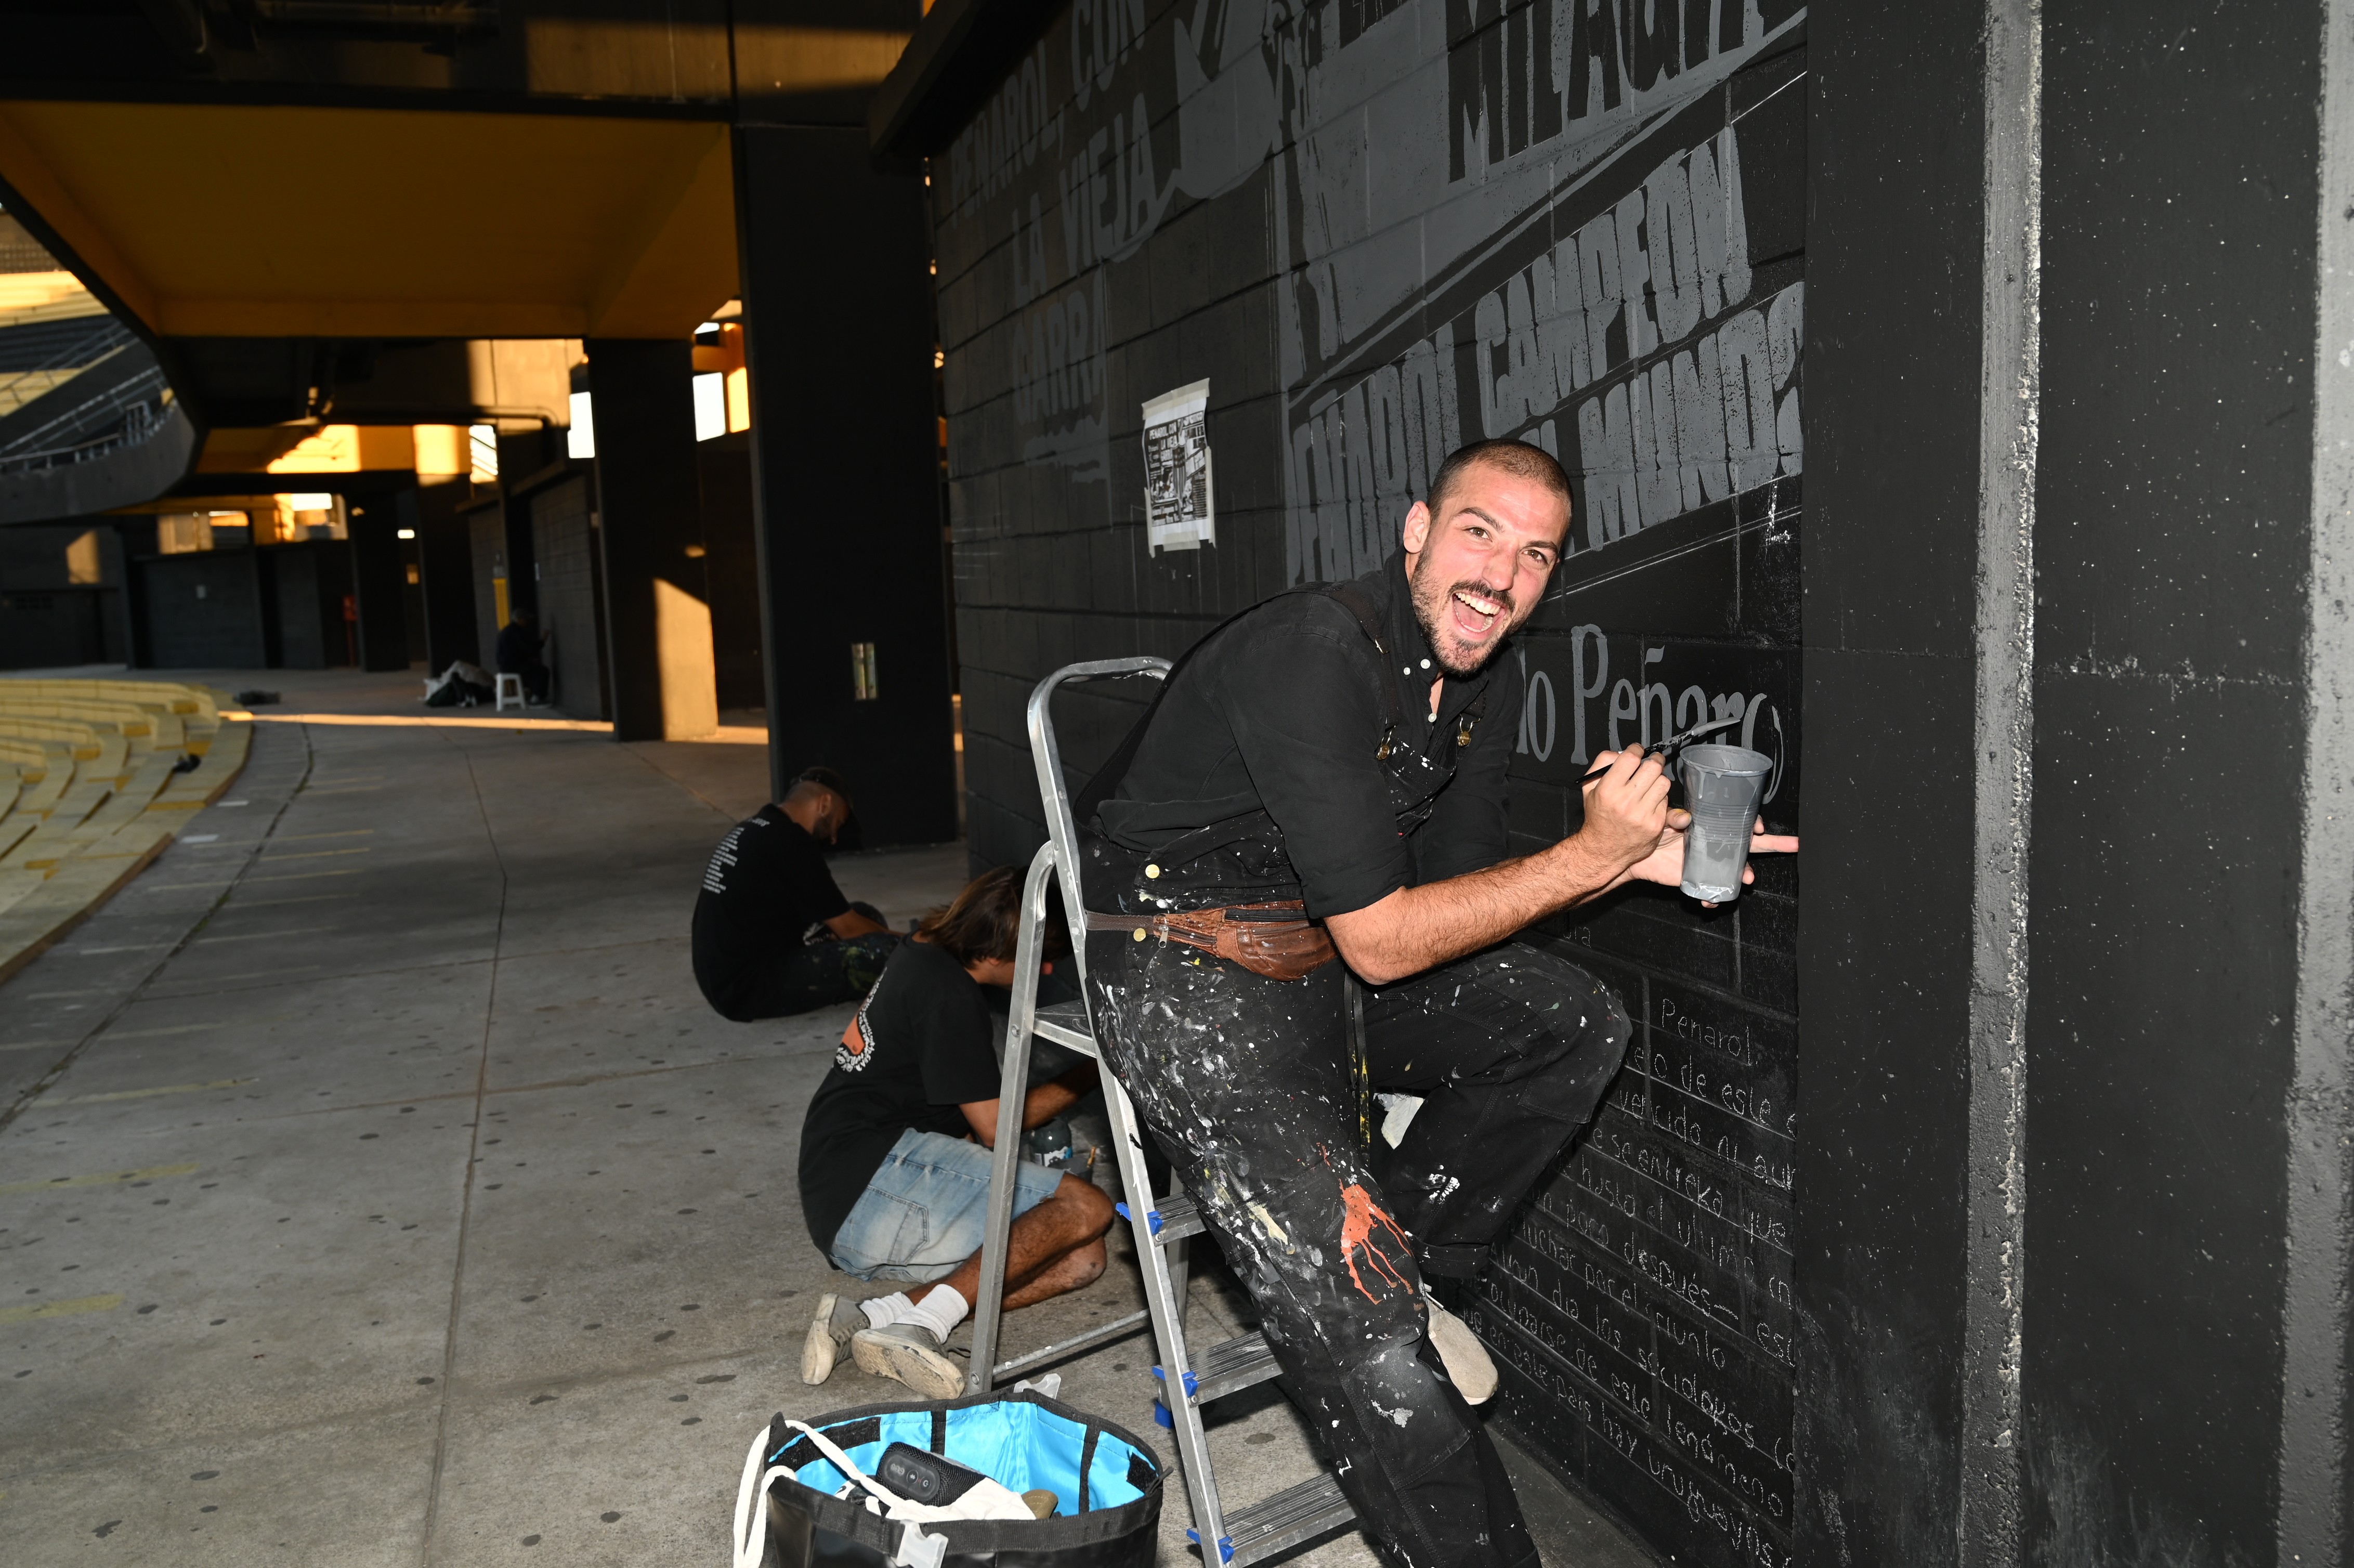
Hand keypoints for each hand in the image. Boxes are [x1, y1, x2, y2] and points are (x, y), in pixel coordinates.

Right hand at [1575, 747, 1670, 873]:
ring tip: (1650, 783)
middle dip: (1654, 760)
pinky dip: (1659, 798)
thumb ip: (1601, 764)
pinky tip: (1649, 802)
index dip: (1636, 749)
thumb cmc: (1598, 816)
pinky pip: (1666, 801)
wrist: (1603, 850)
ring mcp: (1642, 814)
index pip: (1630, 758)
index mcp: (1608, 790)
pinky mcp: (1655, 824)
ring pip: (1663, 782)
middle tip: (1651, 762)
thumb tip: (1622, 753)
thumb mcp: (1589, 788)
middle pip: (1652, 767)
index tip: (1637, 751)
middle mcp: (1625, 802)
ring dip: (1658, 779)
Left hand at [1623, 815, 1801, 902]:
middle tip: (1793, 844)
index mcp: (1712, 827)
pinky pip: (1714, 892)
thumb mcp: (1665, 819)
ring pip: (1736, 871)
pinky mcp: (1699, 879)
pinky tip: (1710, 900)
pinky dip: (1715, 898)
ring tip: (1747, 878)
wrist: (1637, 853)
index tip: (1760, 828)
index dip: (1754, 824)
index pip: (1739, 823)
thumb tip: (1687, 819)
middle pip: (1750, 845)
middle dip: (1775, 844)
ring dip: (1745, 875)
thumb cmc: (1654, 832)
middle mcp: (1715, 845)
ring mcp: (1710, 863)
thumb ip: (1676, 817)